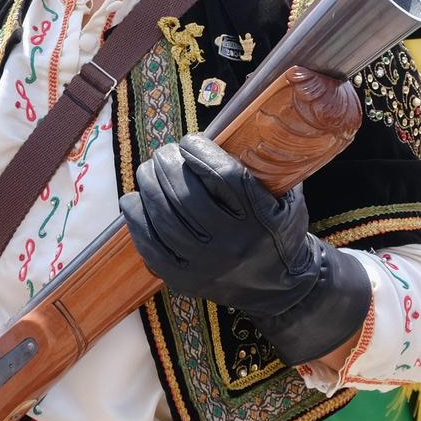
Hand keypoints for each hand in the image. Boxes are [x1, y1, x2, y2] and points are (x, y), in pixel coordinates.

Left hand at [122, 134, 372, 366]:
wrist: (280, 290)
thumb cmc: (279, 234)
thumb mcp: (287, 200)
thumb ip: (265, 170)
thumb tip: (235, 129)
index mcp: (260, 219)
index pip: (224, 176)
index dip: (201, 153)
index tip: (189, 141)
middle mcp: (232, 244)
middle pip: (187, 196)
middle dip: (167, 166)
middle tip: (163, 153)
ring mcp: (206, 265)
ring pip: (165, 219)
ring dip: (148, 187)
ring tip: (147, 171)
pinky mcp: (185, 280)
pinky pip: (150, 246)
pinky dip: (137, 219)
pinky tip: (133, 201)